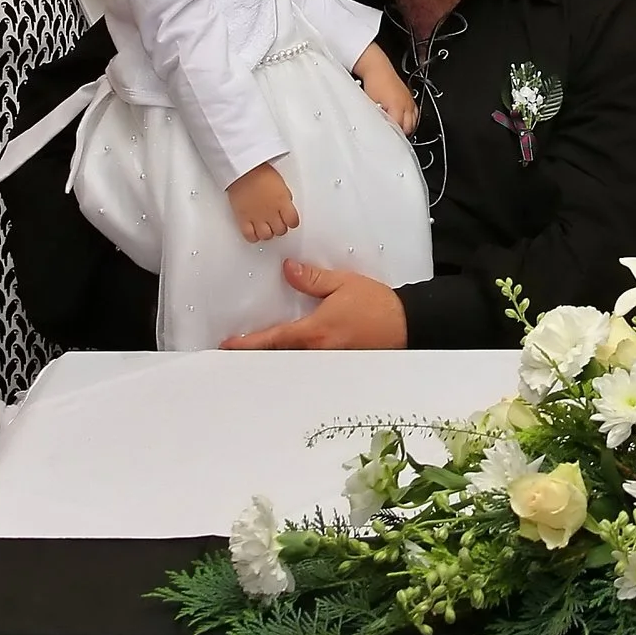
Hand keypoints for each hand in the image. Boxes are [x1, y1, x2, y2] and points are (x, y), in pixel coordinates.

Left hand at [221, 261, 406, 349]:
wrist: (406, 324)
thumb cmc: (377, 305)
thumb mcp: (342, 283)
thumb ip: (312, 279)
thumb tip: (288, 271)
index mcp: (315, 331)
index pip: (274, 338)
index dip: (248, 343)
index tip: (229, 346)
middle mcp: (319, 351)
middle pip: (279, 357)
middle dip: (257, 356)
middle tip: (235, 354)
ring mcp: (329, 361)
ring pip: (294, 363)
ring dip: (275, 359)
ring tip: (258, 355)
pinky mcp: (339, 364)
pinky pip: (310, 364)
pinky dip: (295, 361)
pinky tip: (289, 357)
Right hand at [226, 162, 299, 242]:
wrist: (243, 170)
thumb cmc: (260, 171)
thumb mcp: (280, 183)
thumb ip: (285, 198)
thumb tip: (286, 206)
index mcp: (283, 202)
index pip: (293, 222)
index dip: (292, 222)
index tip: (289, 220)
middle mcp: (271, 213)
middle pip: (281, 230)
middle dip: (280, 227)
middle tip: (276, 221)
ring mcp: (257, 217)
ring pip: (267, 236)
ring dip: (267, 233)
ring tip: (265, 226)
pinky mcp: (243, 219)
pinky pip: (250, 236)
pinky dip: (253, 236)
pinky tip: (254, 231)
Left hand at [357, 55, 417, 134]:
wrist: (377, 69)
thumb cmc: (374, 83)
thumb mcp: (371, 103)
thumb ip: (377, 117)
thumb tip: (377, 128)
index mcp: (397, 107)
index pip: (398, 129)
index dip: (392, 136)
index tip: (388, 141)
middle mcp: (406, 105)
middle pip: (408, 128)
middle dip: (401, 134)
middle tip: (392, 137)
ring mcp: (410, 101)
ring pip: (414, 122)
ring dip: (407, 128)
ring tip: (398, 131)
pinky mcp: (410, 98)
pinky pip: (416, 113)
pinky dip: (412, 120)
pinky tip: (404, 121)